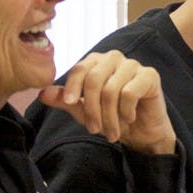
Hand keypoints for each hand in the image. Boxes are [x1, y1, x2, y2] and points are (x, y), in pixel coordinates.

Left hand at [37, 50, 175, 154]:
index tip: (69, 103)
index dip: (73, 86)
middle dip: (92, 108)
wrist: (142, 134)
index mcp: (96, 63)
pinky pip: (130, 92)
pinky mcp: (150, 75)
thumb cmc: (113, 118)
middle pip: (94, 78)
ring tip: (112, 131)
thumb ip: (66, 101)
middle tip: (94, 130)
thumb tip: (42, 94)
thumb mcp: (84, 112)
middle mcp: (114, 59)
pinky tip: (129, 118)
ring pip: (111, 89)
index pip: (80, 68)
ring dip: (110, 116)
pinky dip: (126, 111)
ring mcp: (133, 65)